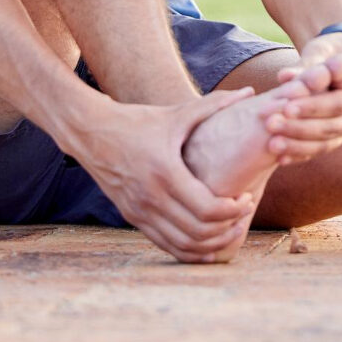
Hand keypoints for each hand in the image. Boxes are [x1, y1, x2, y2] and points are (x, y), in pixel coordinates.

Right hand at [69, 87, 259, 262]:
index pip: (206, 208)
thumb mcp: (176, 112)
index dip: (232, 210)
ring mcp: (139, 211)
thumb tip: (249, 91)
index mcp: (164, 171)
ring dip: (212, 244)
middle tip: (244, 214)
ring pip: (183, 245)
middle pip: (198, 231)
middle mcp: (150, 197)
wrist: (91, 132)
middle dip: (228, 228)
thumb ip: (214, 104)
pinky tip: (207, 241)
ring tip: (230, 229)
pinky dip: (190, 251)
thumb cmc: (138, 120)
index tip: (246, 199)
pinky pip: (165, 246)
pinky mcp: (133, 218)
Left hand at [267, 32, 341, 162]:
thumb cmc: (327, 53)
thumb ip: (308, 67)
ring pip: (326, 142)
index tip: (285, 106)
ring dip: (297, 144)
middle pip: (332, 125)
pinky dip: (299, 153)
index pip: (339, 102)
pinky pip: (320, 150)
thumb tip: (286, 77)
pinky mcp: (340, 139)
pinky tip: (281, 158)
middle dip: (299, 127)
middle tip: (270, 124)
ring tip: (272, 143)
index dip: (312, 106)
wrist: (336, 61)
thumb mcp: (321, 52)